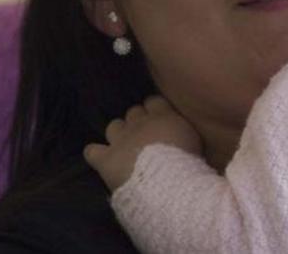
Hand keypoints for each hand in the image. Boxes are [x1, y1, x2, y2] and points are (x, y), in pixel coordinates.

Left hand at [83, 95, 202, 190]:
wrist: (168, 186)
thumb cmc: (189, 166)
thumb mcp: (196, 143)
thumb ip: (183, 132)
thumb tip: (181, 134)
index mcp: (164, 116)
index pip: (154, 101)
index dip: (155, 111)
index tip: (160, 122)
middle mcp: (139, 123)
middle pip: (133, 113)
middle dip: (137, 123)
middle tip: (145, 140)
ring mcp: (120, 140)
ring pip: (114, 126)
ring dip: (118, 135)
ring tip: (125, 149)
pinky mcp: (106, 159)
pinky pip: (91, 151)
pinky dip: (96, 154)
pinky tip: (102, 160)